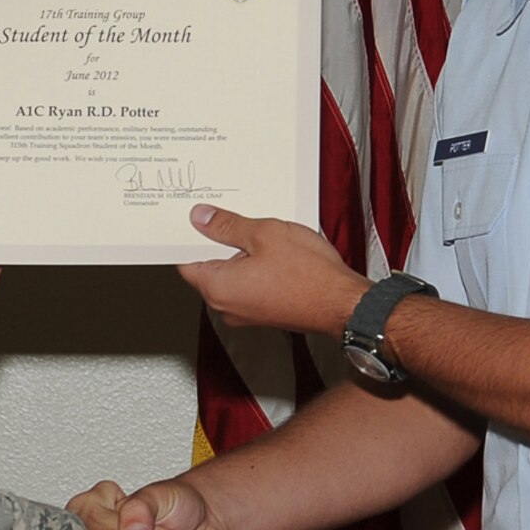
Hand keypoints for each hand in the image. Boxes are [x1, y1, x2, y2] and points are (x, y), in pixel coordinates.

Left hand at [176, 205, 368, 337]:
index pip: (185, 260)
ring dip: (239, 253)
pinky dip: (253, 267)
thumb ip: (227, 225)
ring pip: (230, 275)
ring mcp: (245, 313)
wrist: (344, 304)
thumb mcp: (264, 234)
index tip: (194, 218)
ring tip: (258, 231)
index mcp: (217, 288)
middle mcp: (226, 307)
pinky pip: (247, 285)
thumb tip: (202, 218)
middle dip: (217, 241)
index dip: (188, 236)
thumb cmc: (309, 275)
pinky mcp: (263, 313)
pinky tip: (271, 249)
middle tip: (230, 216)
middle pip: (208, 267)